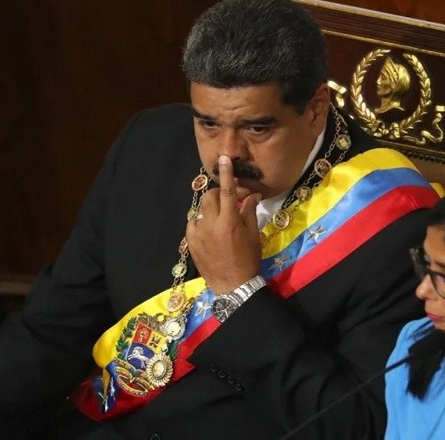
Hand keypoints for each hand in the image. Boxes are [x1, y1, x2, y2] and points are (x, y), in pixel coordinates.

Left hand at [186, 155, 261, 293]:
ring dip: (212, 209)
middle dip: (221, 194)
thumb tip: (252, 195)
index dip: (226, 173)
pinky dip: (202, 222)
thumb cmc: (248, 259)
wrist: (233, 285)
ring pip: (201, 210)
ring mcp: (198, 233)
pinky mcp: (191, 242)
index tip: (224, 158)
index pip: (228, 191)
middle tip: (232, 201)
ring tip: (222, 219)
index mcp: (229, 221)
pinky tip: (211, 230)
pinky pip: (194, 223)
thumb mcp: (253, 235)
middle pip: (211, 197)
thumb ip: (250, 211)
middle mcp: (211, 224)